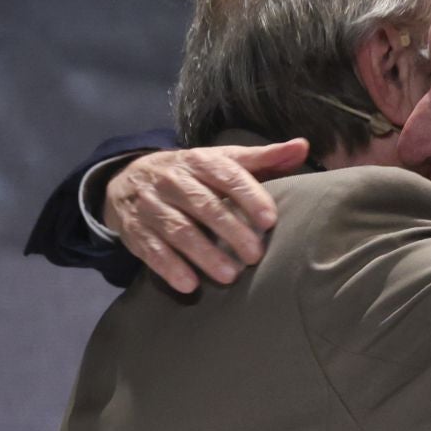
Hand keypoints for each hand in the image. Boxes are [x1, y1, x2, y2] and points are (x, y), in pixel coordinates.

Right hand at [105, 140, 307, 293]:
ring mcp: (151, 205)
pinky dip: (170, 267)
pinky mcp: (135, 231)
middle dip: (230, 231)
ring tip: (230, 276)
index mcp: (199, 160)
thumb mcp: (222, 160)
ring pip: (178, 229)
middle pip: (203, 205)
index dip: (248, 195)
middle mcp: (172, 180)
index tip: (269, 220)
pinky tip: (190, 285)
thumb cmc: (192, 175)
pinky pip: (151, 249)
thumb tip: (302, 146)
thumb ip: (262, 158)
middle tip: (255, 256)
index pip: (225, 174)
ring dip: (204, 253)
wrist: (128, 180)